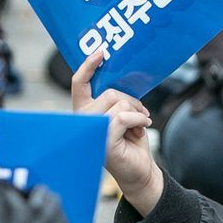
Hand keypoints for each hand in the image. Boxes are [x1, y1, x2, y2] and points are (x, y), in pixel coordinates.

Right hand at [71, 48, 163, 214]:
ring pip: (118, 103)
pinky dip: (139, 120)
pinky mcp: (103, 140)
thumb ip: (117, 99)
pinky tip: (143, 127)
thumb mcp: (123, 115)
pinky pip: (123, 117)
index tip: (101, 51)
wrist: (140, 171)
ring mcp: (91, 131)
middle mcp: (83, 121)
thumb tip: (123, 76)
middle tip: (141, 113)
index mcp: (85, 111)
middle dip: (130, 100)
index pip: (78, 84)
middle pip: (107, 92)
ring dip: (136, 111)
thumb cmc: (131, 142)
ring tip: (140, 124)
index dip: (87, 66)